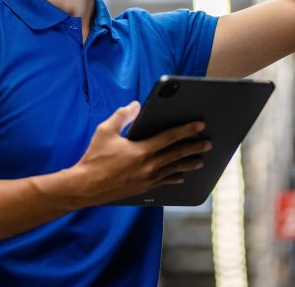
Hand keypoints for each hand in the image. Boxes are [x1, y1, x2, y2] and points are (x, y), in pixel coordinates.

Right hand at [69, 101, 210, 205]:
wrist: (86, 187)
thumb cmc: (94, 158)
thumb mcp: (105, 131)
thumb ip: (122, 116)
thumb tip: (136, 105)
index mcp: (141, 150)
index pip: (170, 137)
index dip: (186, 130)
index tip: (199, 125)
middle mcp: (148, 166)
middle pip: (177, 155)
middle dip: (194, 147)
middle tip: (208, 143)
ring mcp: (147, 179)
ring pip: (173, 170)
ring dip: (188, 164)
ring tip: (200, 160)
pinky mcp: (142, 189)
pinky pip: (163, 182)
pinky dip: (174, 177)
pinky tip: (181, 176)